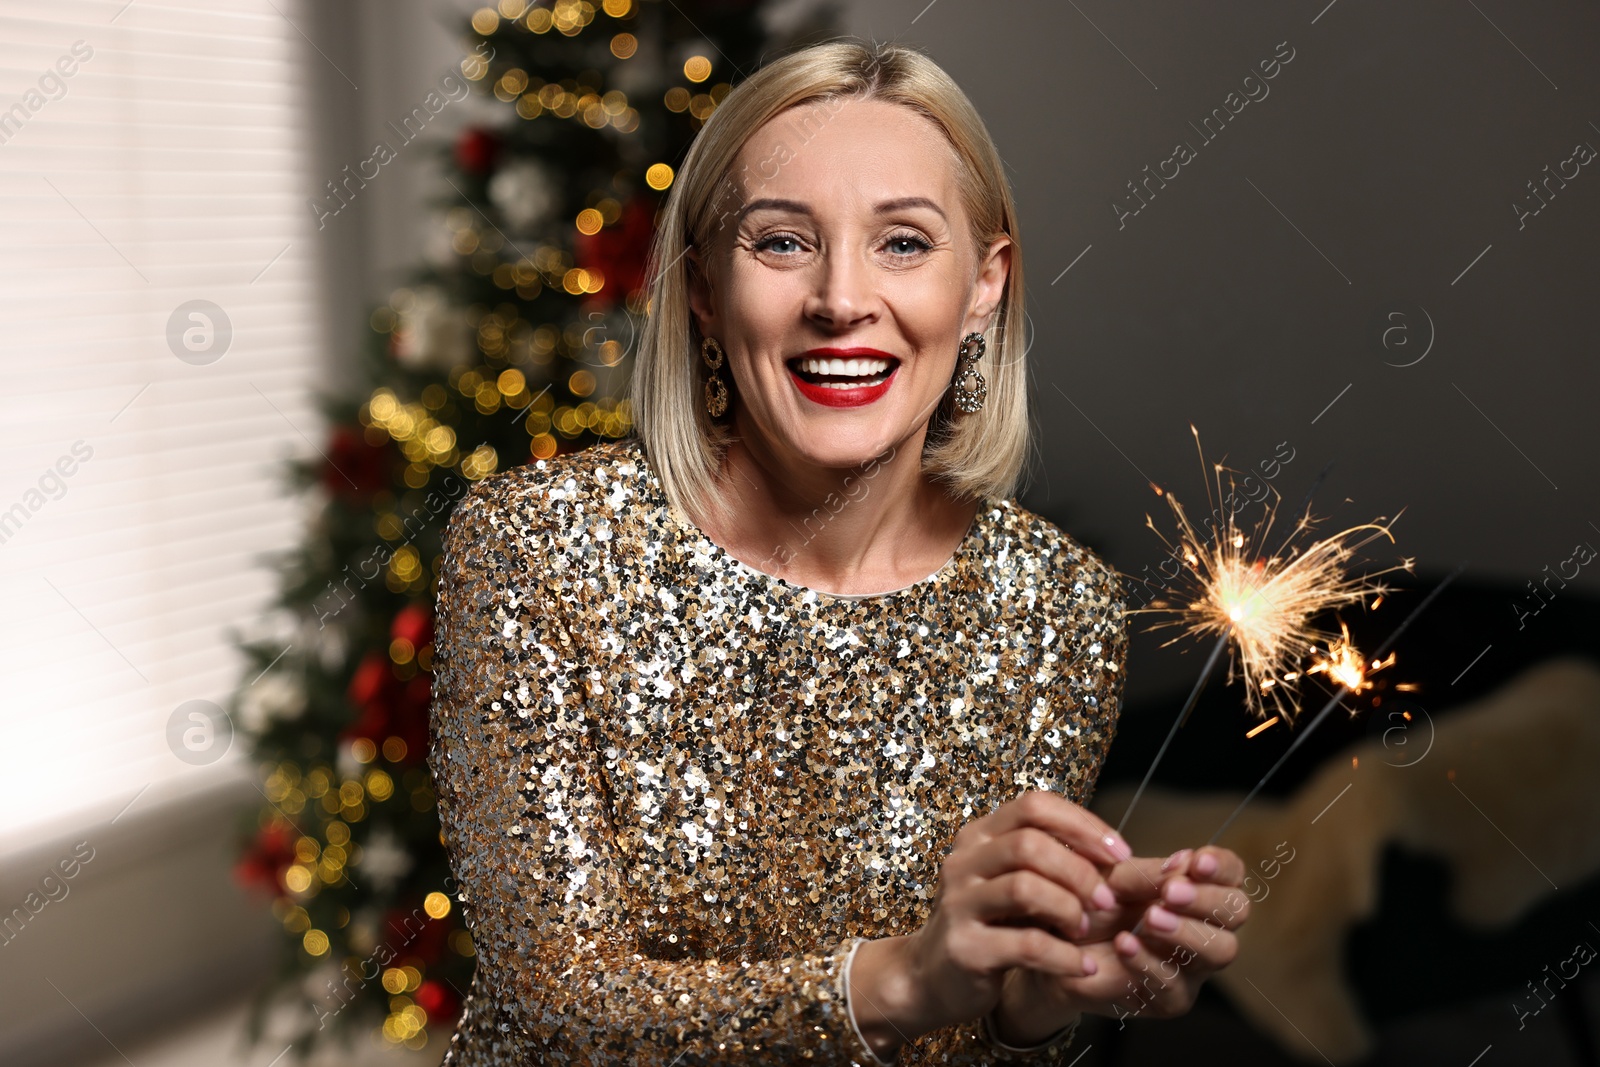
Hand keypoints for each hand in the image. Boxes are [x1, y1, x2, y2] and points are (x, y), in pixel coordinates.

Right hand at [848, 790, 1132, 1057]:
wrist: (933, 977)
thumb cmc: (988, 924)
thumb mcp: (1010, 882)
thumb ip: (1048, 861)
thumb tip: (1112, 853)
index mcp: (979, 837)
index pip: (1034, 806)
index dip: (1082, 824)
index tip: (1120, 853)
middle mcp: (963, 862)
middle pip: (1030, 844)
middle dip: (1079, 872)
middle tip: (1106, 900)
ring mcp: (959, 904)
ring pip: (1025, 888)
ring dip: (1069, 909)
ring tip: (1084, 931)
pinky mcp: (965, 948)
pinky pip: (1027, 945)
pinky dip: (1065, 957)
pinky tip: (1082, 966)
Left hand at [990, 845, 1249, 1042]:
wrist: (1057, 946)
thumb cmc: (1092, 905)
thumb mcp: (1112, 878)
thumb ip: (1147, 873)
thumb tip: (1182, 863)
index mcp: (1197, 889)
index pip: (1231, 874)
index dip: (1220, 866)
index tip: (1194, 861)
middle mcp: (1206, 928)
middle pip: (1237, 911)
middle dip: (1206, 898)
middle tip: (1170, 892)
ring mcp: (1193, 966)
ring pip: (1220, 951)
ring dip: (1186, 931)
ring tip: (1150, 919)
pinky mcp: (1171, 999)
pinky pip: (1174, 984)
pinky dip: (1149, 961)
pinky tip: (1125, 943)